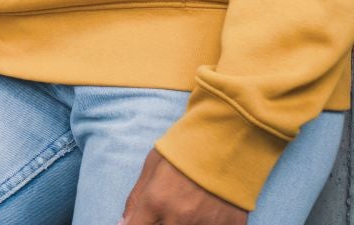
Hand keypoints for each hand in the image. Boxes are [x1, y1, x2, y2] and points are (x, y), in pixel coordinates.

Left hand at [118, 151, 246, 224]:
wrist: (230, 137)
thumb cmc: (187, 148)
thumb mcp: (153, 165)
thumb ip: (136, 198)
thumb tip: (123, 223)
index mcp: (157, 201)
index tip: (143, 219)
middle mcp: (180, 218)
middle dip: (160, 223)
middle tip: (168, 210)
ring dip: (183, 224)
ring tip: (189, 208)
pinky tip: (208, 213)